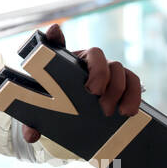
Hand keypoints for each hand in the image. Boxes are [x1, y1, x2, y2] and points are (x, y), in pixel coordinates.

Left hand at [19, 23, 143, 142]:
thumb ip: (33, 124)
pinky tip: (130, 112)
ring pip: (118, 68)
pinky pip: (133, 81)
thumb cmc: (59, 110)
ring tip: (117, 112)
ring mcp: (107, 70)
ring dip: (119, 88)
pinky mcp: (123, 83)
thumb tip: (32, 136)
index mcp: (63, 63)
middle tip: (95, 96)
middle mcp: (86, 62)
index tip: (54, 31)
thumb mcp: (45, 116)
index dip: (55, 36)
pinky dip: (134, 95)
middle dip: (99, 73)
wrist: (79, 117)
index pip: (57, 42)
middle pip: (97, 54)